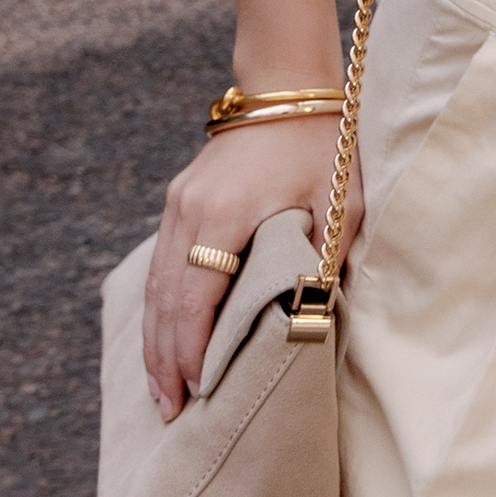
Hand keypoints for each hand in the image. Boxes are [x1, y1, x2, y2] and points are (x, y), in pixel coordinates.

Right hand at [141, 119, 352, 419]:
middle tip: (169, 411)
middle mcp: (189, 212)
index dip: (195, 350)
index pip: (197, 299)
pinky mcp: (178, 201)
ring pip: (155, 287)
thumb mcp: (339, 199)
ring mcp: (177, 205)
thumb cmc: (322, 143)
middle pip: (166, 301)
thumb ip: (325, 255)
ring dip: (155, 341)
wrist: (286, 85)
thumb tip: (317, 317)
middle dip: (166, 361)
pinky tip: (161, 340)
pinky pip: (161, 266)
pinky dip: (158, 308)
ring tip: (160, 391)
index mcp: (225, 214)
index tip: (199, 392)